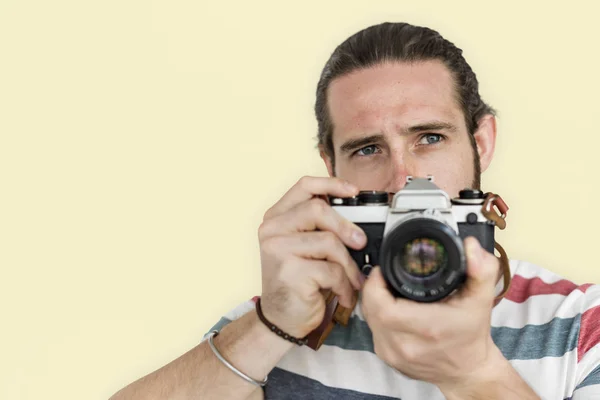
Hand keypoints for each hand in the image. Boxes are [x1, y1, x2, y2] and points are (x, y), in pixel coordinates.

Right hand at [258, 176, 366, 338]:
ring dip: (348, 265)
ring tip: (351, 280)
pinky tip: (342, 295)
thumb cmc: (297, 281)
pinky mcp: (290, 272)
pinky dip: (344, 285)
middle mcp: (272, 230)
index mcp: (276, 217)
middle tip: (360, 243)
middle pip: (318, 210)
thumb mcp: (304, 248)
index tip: (353, 191)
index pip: (304, 186)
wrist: (281, 319)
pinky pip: (331, 270)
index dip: (331, 183)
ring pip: (329, 242)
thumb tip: (357, 218)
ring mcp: (278, 250)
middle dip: (346, 227)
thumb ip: (319, 227)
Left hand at [361, 237, 504, 390]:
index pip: (381, 304)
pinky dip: (376, 316)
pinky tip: (389, 308)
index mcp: (426, 328)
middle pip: (370, 309)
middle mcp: (406, 345)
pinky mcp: (388, 359)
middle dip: (373, 288)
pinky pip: (372, 330)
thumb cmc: (472, 335)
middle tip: (384, 276)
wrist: (469, 371)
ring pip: (368, 319)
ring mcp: (394, 355)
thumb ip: (480, 269)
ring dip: (373, 302)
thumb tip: (470, 246)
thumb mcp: (481, 298)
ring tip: (386, 289)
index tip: (384, 269)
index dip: (376, 283)